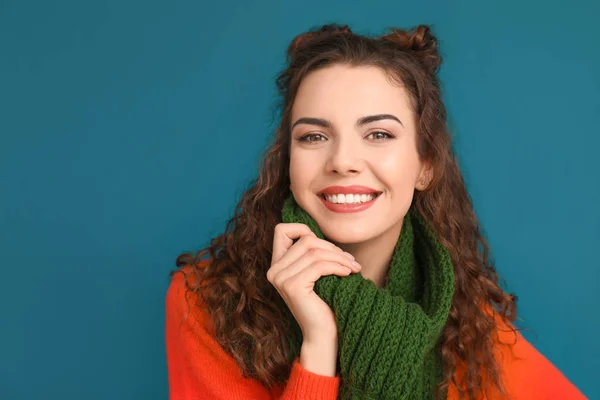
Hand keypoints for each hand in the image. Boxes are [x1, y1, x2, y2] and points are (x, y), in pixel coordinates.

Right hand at [267, 223, 361, 342]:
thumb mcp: (315, 273)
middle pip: (306, 240)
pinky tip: (348, 274)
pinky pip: (319, 265)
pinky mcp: (292, 286)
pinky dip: (338, 266)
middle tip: (351, 261)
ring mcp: (281, 278)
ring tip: (353, 268)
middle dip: (333, 248)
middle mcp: (274, 270)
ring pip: (315, 251)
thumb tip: (323, 233)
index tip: (326, 247)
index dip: (304, 230)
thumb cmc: (324, 303)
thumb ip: (312, 253)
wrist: (323, 334)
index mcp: (277, 265)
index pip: (282, 230)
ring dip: (339, 257)